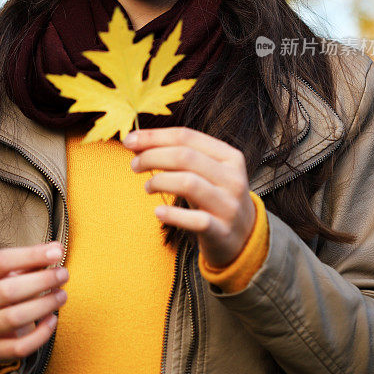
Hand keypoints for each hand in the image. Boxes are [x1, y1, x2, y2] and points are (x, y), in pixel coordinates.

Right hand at [0, 241, 68, 365]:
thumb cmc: (9, 285)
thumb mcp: (15, 269)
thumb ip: (34, 259)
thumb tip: (56, 250)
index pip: (0, 261)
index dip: (31, 255)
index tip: (58, 253)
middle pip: (7, 291)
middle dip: (41, 281)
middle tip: (63, 274)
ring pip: (13, 319)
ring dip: (44, 305)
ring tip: (62, 295)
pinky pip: (19, 347)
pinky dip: (40, 334)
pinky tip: (53, 319)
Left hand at [123, 126, 255, 268]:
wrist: (243, 238)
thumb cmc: (214, 198)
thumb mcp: (204, 173)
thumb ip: (176, 157)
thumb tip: (136, 141)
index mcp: (229, 156)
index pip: (187, 136)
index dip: (154, 136)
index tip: (130, 140)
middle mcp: (233, 178)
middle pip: (185, 156)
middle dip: (152, 156)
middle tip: (135, 164)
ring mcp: (229, 205)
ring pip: (188, 183)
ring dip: (160, 181)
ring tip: (147, 186)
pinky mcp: (222, 231)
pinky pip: (195, 220)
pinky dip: (173, 214)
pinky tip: (158, 212)